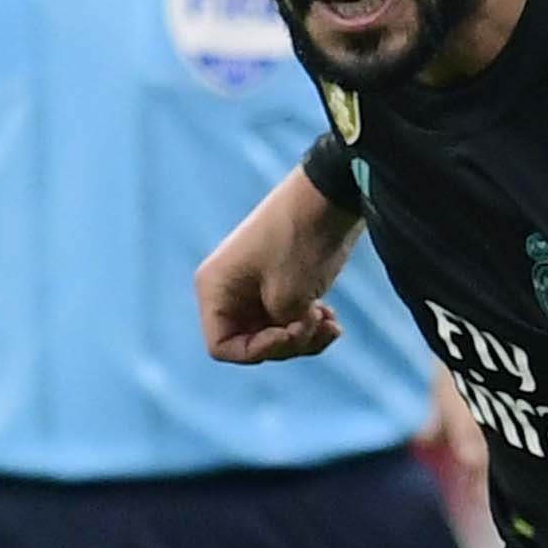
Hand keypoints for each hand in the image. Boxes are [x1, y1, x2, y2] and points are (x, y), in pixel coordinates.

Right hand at [199, 172, 355, 363]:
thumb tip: (288, 331)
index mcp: (215, 289)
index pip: (221, 346)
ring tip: (331, 323)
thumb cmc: (301, 242)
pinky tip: (332, 319)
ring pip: (275, 334)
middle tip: (316, 323)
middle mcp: (228, 290)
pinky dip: (310, 325)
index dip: (258, 350)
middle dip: (290, 342)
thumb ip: (283, 330)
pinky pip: (289, 319)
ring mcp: (254, 287)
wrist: (330, 196)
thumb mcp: (291, 298)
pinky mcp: (280, 283)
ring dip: (305, 337)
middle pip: (252, 343)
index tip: (289, 333)